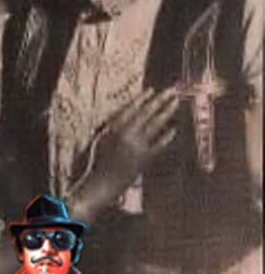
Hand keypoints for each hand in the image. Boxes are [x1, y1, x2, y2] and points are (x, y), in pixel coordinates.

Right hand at [70, 87, 178, 222]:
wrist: (103, 183)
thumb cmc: (98, 160)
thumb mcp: (101, 138)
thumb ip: (114, 125)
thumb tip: (127, 113)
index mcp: (114, 128)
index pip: (132, 108)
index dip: (143, 98)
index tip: (152, 90)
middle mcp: (128, 134)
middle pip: (147, 113)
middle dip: (160, 100)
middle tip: (171, 91)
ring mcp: (138, 146)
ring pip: (155, 125)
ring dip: (167, 112)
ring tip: (175, 103)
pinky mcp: (145, 158)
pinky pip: (159, 145)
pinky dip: (167, 136)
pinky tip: (174, 129)